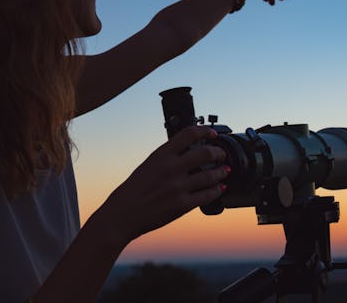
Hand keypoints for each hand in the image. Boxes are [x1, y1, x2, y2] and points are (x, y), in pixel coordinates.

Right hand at [99, 125, 228, 243]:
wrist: (122, 214)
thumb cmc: (133, 190)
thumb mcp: (148, 166)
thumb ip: (167, 158)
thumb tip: (186, 152)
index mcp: (161, 155)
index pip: (188, 134)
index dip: (205, 131)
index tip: (212, 133)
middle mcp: (171, 169)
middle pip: (205, 153)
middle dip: (218, 153)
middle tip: (221, 154)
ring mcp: (178, 187)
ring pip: (210, 176)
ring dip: (221, 172)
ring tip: (224, 171)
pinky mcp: (182, 205)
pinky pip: (207, 195)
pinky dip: (216, 191)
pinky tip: (219, 188)